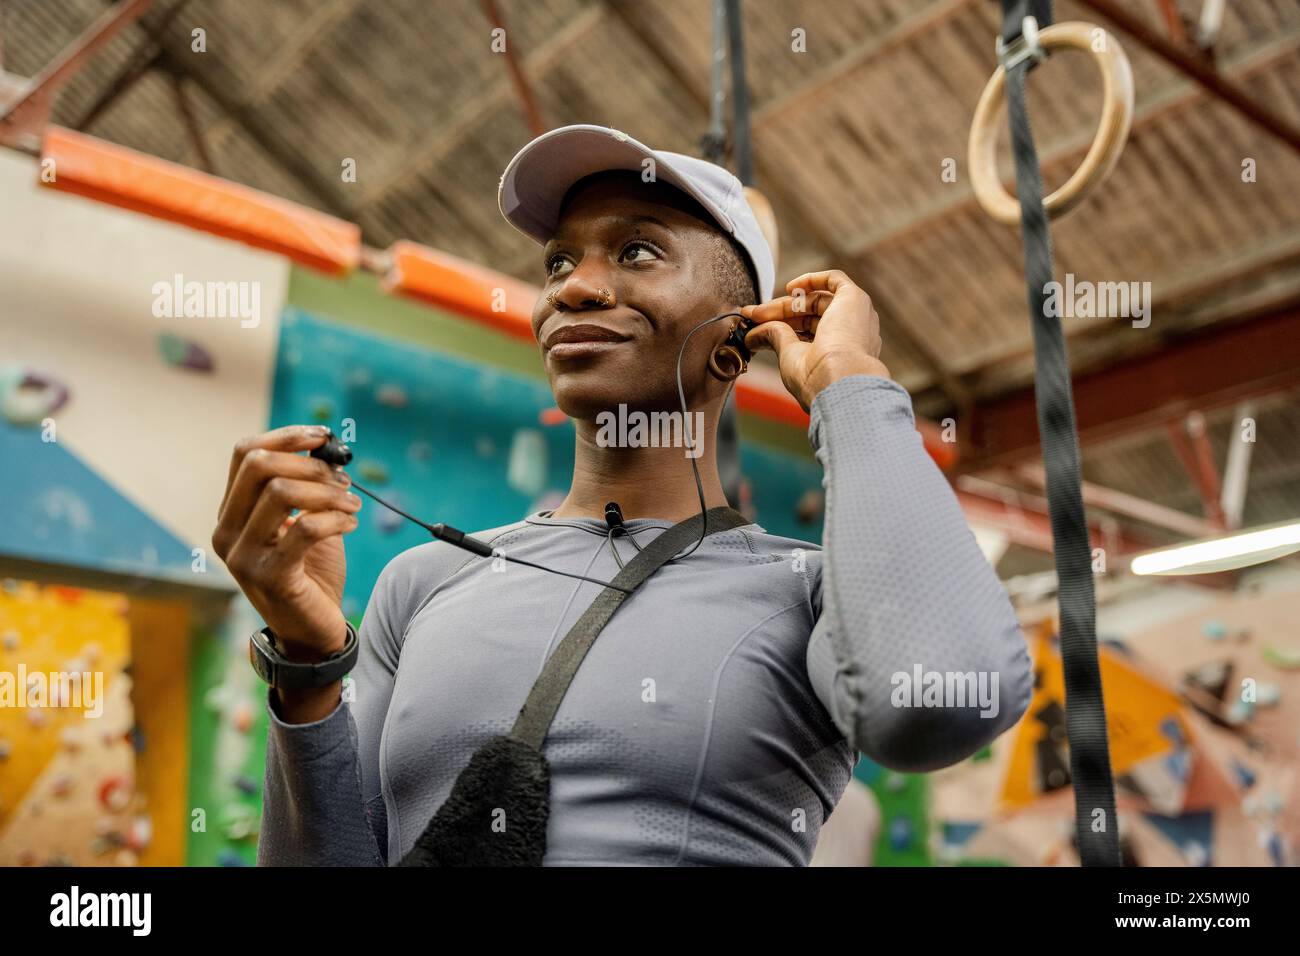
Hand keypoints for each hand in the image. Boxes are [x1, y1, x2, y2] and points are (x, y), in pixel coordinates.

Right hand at [212, 425, 361, 661]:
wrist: (313, 631)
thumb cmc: (311, 572)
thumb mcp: (307, 519)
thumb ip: (308, 485)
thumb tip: (324, 444)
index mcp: (231, 513)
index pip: (245, 453)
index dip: (286, 437)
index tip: (323, 437)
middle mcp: (227, 532)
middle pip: (259, 466)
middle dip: (310, 465)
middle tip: (343, 480)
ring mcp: (243, 557)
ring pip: (281, 493)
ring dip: (328, 492)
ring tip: (352, 505)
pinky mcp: (270, 576)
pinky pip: (304, 528)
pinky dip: (335, 518)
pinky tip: (351, 524)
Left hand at [741, 270, 889, 411]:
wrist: (837, 377)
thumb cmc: (816, 377)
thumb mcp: (789, 355)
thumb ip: (775, 337)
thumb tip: (751, 336)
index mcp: (841, 355)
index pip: (808, 333)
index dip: (780, 327)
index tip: (754, 326)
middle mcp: (852, 335)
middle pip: (811, 316)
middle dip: (778, 314)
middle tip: (752, 315)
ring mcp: (855, 317)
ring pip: (817, 300)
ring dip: (786, 303)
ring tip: (759, 311)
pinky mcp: (855, 299)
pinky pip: (835, 280)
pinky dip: (812, 280)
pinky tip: (790, 288)